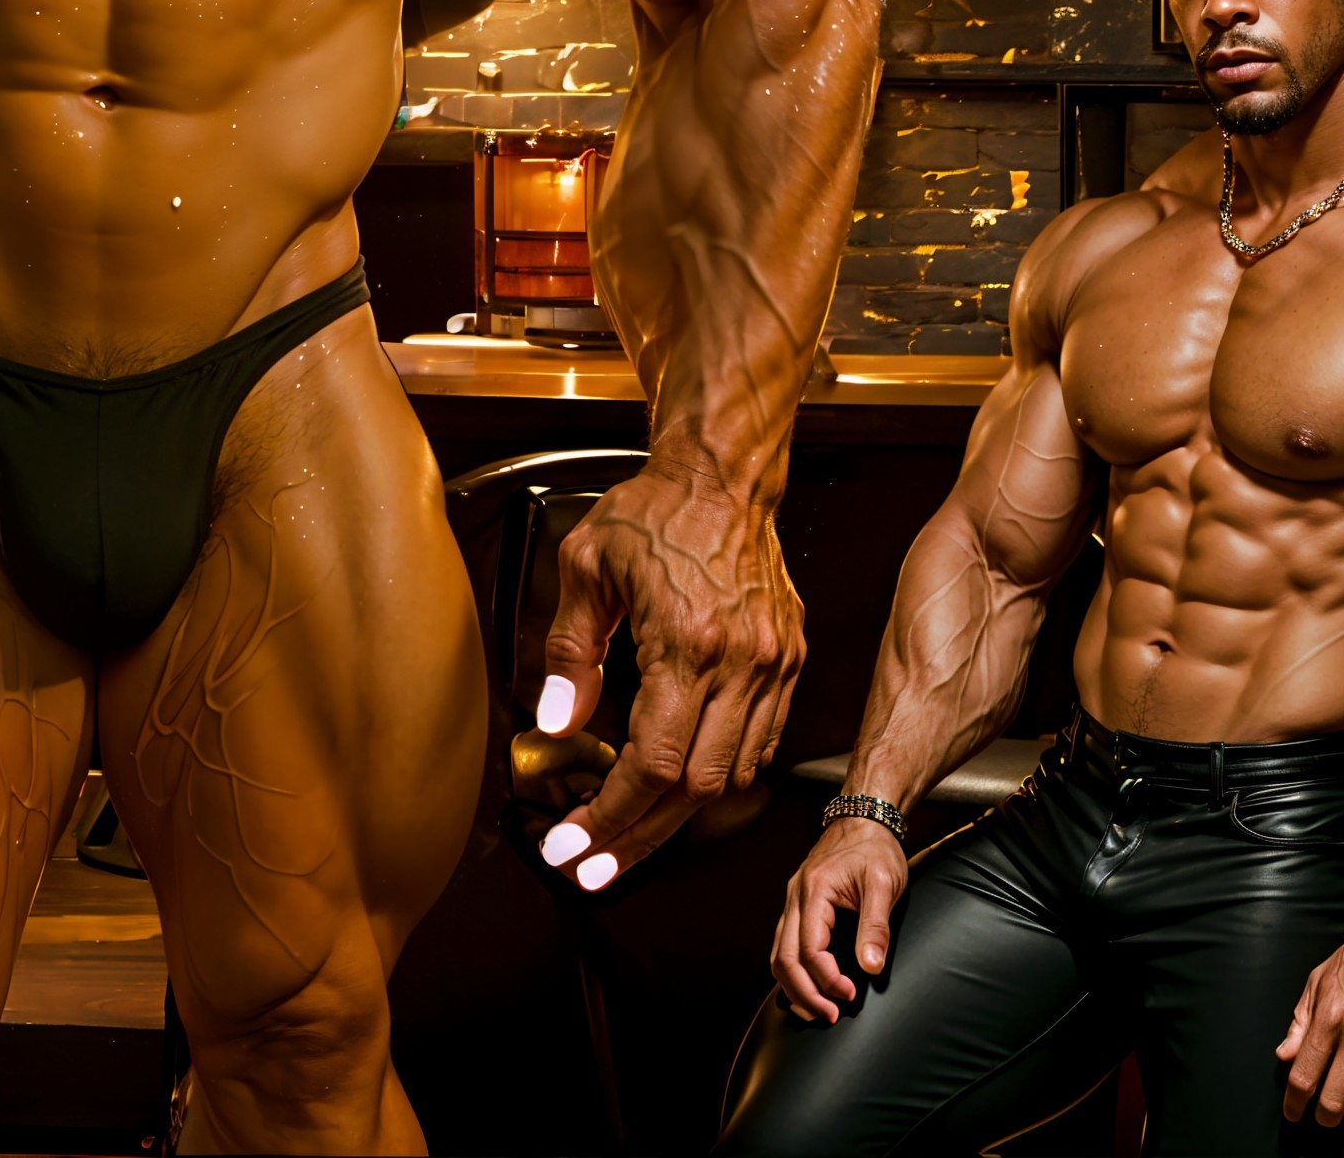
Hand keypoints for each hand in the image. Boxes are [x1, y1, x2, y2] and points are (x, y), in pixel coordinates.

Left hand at [530, 468, 801, 883]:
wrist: (722, 478)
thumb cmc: (655, 512)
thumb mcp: (585, 568)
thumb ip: (569, 652)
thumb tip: (555, 722)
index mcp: (688, 641)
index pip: (651, 763)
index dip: (610, 817)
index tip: (573, 845)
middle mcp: (740, 663)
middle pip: (694, 788)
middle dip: (639, 837)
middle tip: (593, 865)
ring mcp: (772, 667)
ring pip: (733, 777)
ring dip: (678, 817)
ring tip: (627, 837)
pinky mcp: (788, 663)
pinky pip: (760, 744)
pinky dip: (720, 777)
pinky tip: (680, 787)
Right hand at [768, 815, 907, 1021]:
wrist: (863, 819)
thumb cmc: (875, 849)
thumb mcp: (884, 884)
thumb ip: (875, 927)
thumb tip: (869, 968)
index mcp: (814, 892)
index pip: (808, 948)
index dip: (826, 978)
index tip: (850, 994)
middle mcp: (796, 898)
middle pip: (783, 957)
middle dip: (804, 993)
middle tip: (830, 1016)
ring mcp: (794, 902)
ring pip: (778, 953)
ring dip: (794, 987)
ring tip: (819, 1010)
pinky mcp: (799, 907)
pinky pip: (785, 944)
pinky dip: (793, 971)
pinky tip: (808, 987)